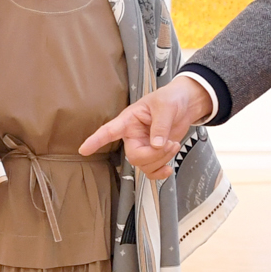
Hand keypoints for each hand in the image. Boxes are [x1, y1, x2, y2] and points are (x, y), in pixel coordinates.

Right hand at [81, 78, 213, 177]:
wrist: (186, 104)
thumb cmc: (171, 98)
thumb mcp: (165, 107)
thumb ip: (161, 126)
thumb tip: (156, 145)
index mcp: (129, 120)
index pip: (109, 130)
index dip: (96, 140)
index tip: (84, 149)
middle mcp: (133, 135)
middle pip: (134, 156)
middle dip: (154, 155)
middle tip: (170, 144)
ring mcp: (143, 145)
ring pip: (144, 165)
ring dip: (162, 160)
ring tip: (174, 145)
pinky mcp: (153, 153)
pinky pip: (151, 171)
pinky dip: (160, 173)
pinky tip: (168, 168)